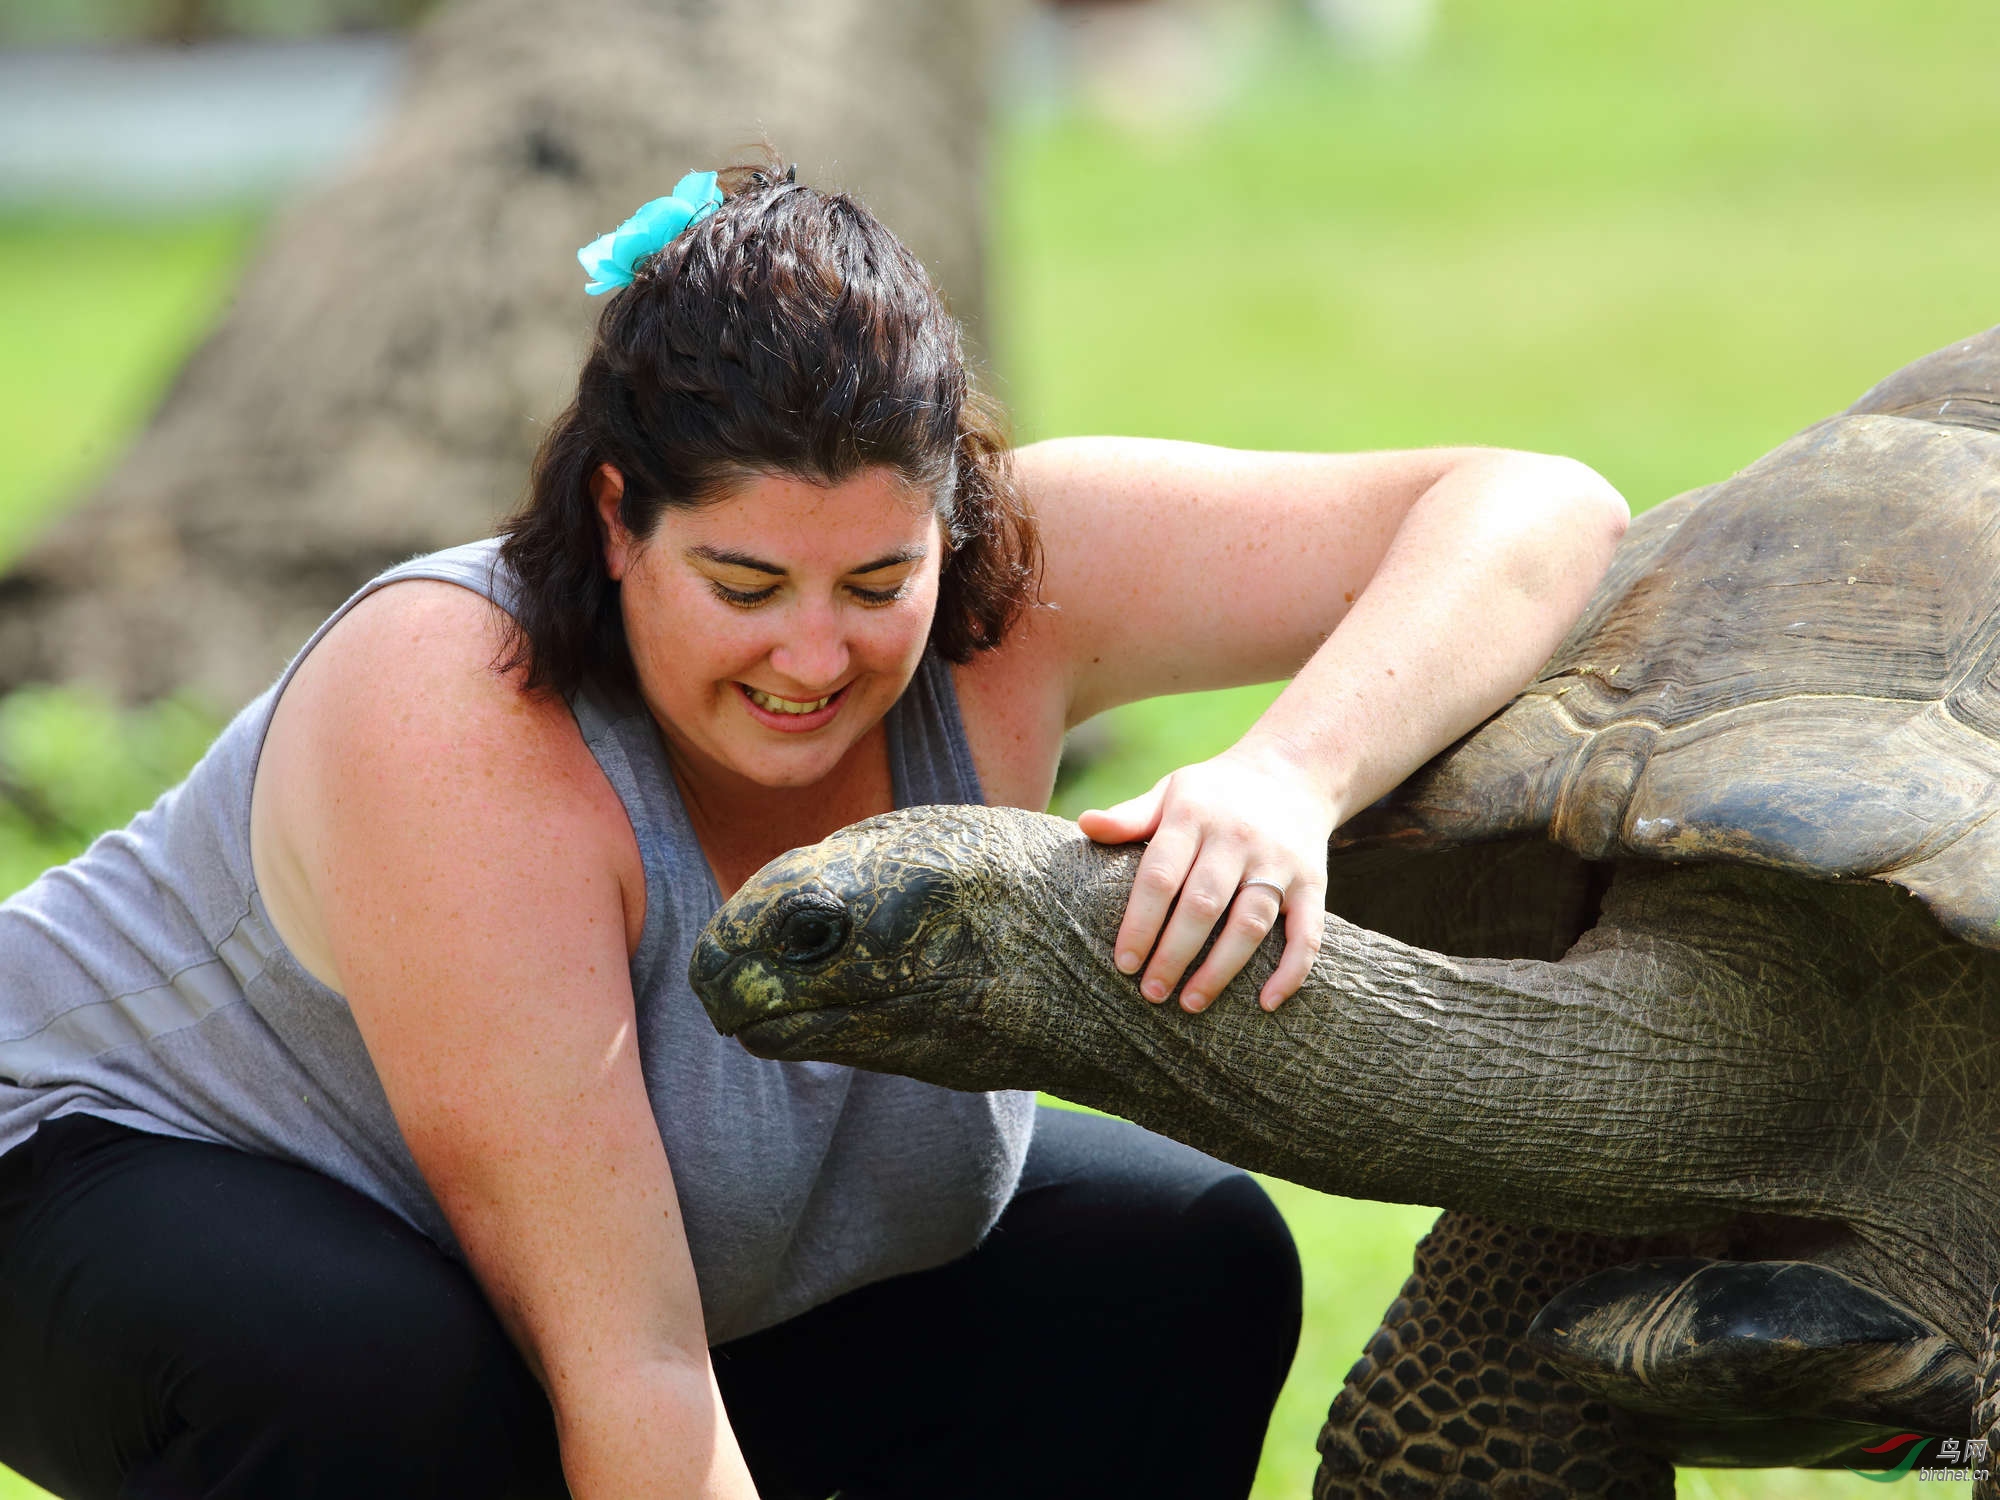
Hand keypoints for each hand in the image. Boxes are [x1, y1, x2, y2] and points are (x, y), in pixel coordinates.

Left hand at [1076, 737, 1336, 1012]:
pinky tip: (1266, 1003)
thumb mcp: (1172, 793)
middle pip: (1203, 905)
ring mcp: (1279, 862)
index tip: (1124, 963)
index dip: (1141, 923)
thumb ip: (1131, 817)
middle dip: (1174, 954)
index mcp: (1195, 815)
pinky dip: (1291, 971)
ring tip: (1190, 1003)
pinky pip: (1307, 933)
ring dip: (1221, 969)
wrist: (1294, 771)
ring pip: (1250, 924)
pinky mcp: (1313, 884)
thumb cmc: (1215, 794)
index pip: (1161, 876)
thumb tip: (1085, 824)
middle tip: (1151, 993)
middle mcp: (1239, 838)